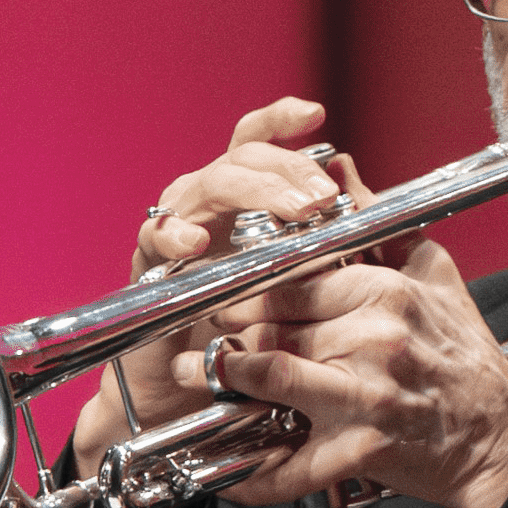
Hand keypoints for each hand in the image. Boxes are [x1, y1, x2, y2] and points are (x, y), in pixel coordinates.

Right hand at [73, 97, 347, 507]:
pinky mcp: (150, 269)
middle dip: (285, 169)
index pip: (258, 144)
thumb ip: (323, 237)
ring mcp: (177, 232)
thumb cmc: (248, 337)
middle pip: (240, 158)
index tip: (317, 112)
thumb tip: (357, 185)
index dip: (282, 121)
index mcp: (244, 202)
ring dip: (247, 193)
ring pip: (203, 185)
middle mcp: (209, 207)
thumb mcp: (298, 284)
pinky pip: (153, 237)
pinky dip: (173, 234)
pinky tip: (197, 243)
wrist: (194, 395)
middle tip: (322, 197)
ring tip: (289, 212)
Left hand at [168, 235, 507, 507]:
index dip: (250, 284)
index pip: (295, 278)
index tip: (223, 287)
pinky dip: (255, 472)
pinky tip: (227, 470)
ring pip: (270, 376)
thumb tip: (339, 168)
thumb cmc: (466, 355)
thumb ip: (379, 220)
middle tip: (198, 331)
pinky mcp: (362, 449)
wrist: (500, 438)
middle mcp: (375, 339)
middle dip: (228, 328)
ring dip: (223, 377)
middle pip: (274, 324)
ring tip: (197, 373)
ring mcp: (367, 395)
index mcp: (387, 292)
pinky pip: (292, 459)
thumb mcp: (432, 273)